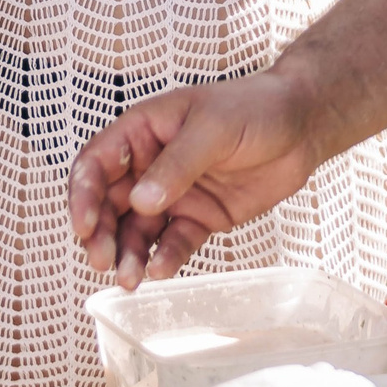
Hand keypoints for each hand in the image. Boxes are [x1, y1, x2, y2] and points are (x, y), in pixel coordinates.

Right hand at [67, 71, 325, 287]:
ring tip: (129, 279)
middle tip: (102, 261)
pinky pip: (173, 242)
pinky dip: (164, 258)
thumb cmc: (254, 107)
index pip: (97, 163)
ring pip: (136, 229)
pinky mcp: (199, 217)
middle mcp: (150, 165)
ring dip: (127, 253)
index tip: (84, 225)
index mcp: (143, 131)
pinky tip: (161, 270)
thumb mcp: (213, 128)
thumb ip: (177, 164)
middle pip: (109, 204)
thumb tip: (141, 200)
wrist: (303, 125)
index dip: (83, 194)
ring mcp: (174, 194)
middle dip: (100, 234)